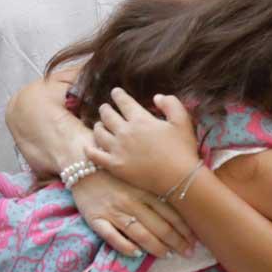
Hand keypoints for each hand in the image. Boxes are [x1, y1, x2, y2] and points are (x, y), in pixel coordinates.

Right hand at [72, 169, 194, 257]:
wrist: (81, 159)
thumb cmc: (116, 166)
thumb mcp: (140, 170)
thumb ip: (157, 183)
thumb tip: (183, 197)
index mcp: (144, 189)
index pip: (171, 213)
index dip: (185, 228)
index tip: (195, 239)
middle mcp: (131, 201)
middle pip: (159, 226)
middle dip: (177, 242)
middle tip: (188, 252)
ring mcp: (114, 211)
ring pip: (140, 234)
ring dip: (156, 247)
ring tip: (167, 255)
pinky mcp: (96, 218)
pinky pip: (112, 237)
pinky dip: (125, 247)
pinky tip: (136, 254)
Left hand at [86, 89, 200, 197]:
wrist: (179, 178)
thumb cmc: (183, 149)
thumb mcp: (182, 120)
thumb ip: (170, 103)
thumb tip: (156, 97)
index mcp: (140, 119)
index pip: (123, 101)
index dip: (118, 95)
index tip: (115, 92)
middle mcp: (125, 132)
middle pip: (107, 115)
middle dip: (105, 109)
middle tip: (105, 108)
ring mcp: (118, 149)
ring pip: (99, 133)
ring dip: (98, 126)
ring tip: (99, 125)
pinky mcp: (115, 166)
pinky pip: (95, 155)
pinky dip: (89, 149)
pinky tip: (88, 146)